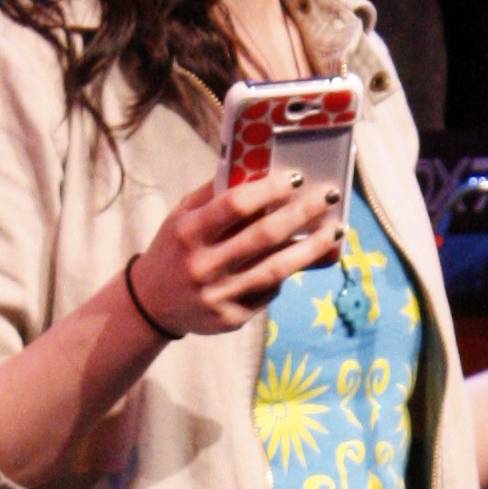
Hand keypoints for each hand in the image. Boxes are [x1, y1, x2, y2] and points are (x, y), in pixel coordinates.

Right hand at [129, 168, 343, 336]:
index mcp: (188, 232)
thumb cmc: (175, 248)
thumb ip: (215, 194)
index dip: (269, 190)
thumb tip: (260, 169)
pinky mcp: (231, 319)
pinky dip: (286, 274)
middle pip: (264, 236)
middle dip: (302, 214)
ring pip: (276, 269)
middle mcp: (203, 265)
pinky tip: (303, 258)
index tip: (296, 178)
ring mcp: (218, 296)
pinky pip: (268, 292)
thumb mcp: (182, 215)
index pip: (235, 206)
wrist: (151, 304)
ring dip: (312, 249)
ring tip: (336, 231)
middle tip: (330, 197)